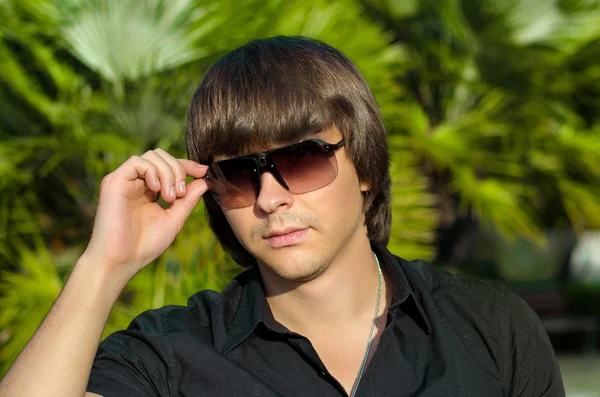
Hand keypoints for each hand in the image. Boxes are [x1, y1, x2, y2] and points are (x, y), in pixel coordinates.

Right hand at [81, 148, 209, 280]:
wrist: (120, 262)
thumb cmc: (144, 245)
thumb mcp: (174, 220)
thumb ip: (188, 200)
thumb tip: (204, 181)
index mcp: (149, 190)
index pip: (169, 166)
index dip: (187, 165)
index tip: (203, 172)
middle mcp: (136, 182)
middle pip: (162, 156)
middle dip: (178, 169)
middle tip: (180, 195)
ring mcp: (124, 180)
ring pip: (152, 156)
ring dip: (168, 172)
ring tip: (170, 197)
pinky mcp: (113, 182)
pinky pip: (136, 162)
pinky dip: (152, 171)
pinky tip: (156, 191)